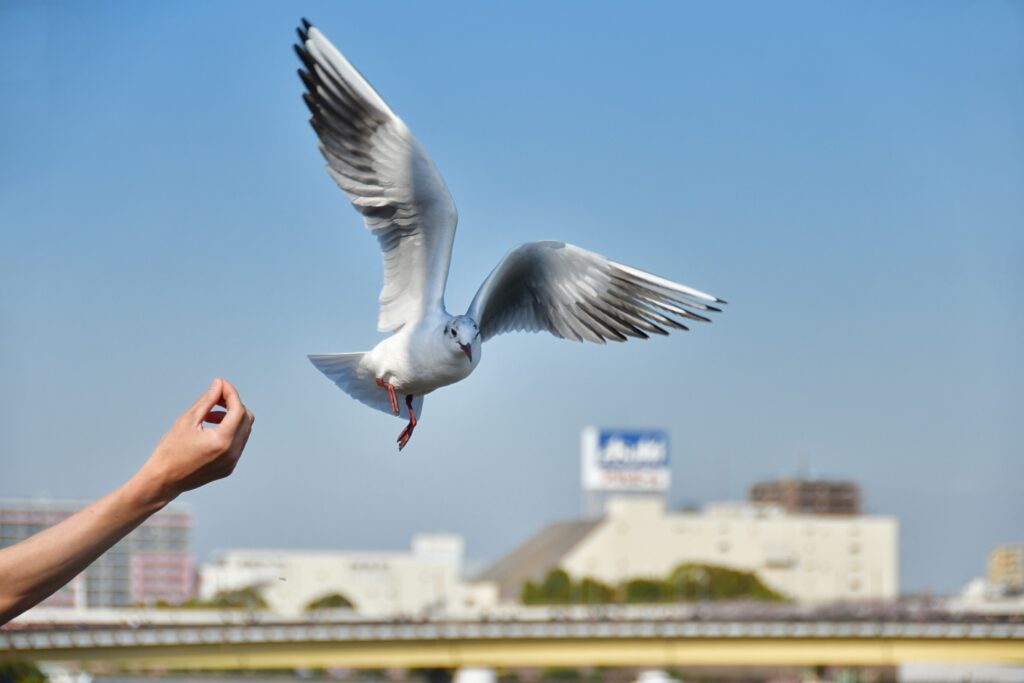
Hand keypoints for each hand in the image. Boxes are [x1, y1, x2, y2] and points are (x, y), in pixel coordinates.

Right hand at [132, 378, 253, 506]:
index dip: (230, 393)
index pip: (238, 409)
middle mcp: (232, 453)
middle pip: (246, 419)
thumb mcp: (187, 420)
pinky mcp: (228, 468)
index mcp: (223, 441)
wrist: (163, 481)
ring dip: (231, 418)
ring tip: (209, 415)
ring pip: (243, 431)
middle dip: (233, 405)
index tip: (220, 383)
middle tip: (215, 398)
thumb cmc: (170, 450)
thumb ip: (207, 400)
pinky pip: (237, 444)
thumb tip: (219, 384)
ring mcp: (232, 462)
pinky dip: (229, 432)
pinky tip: (211, 429)